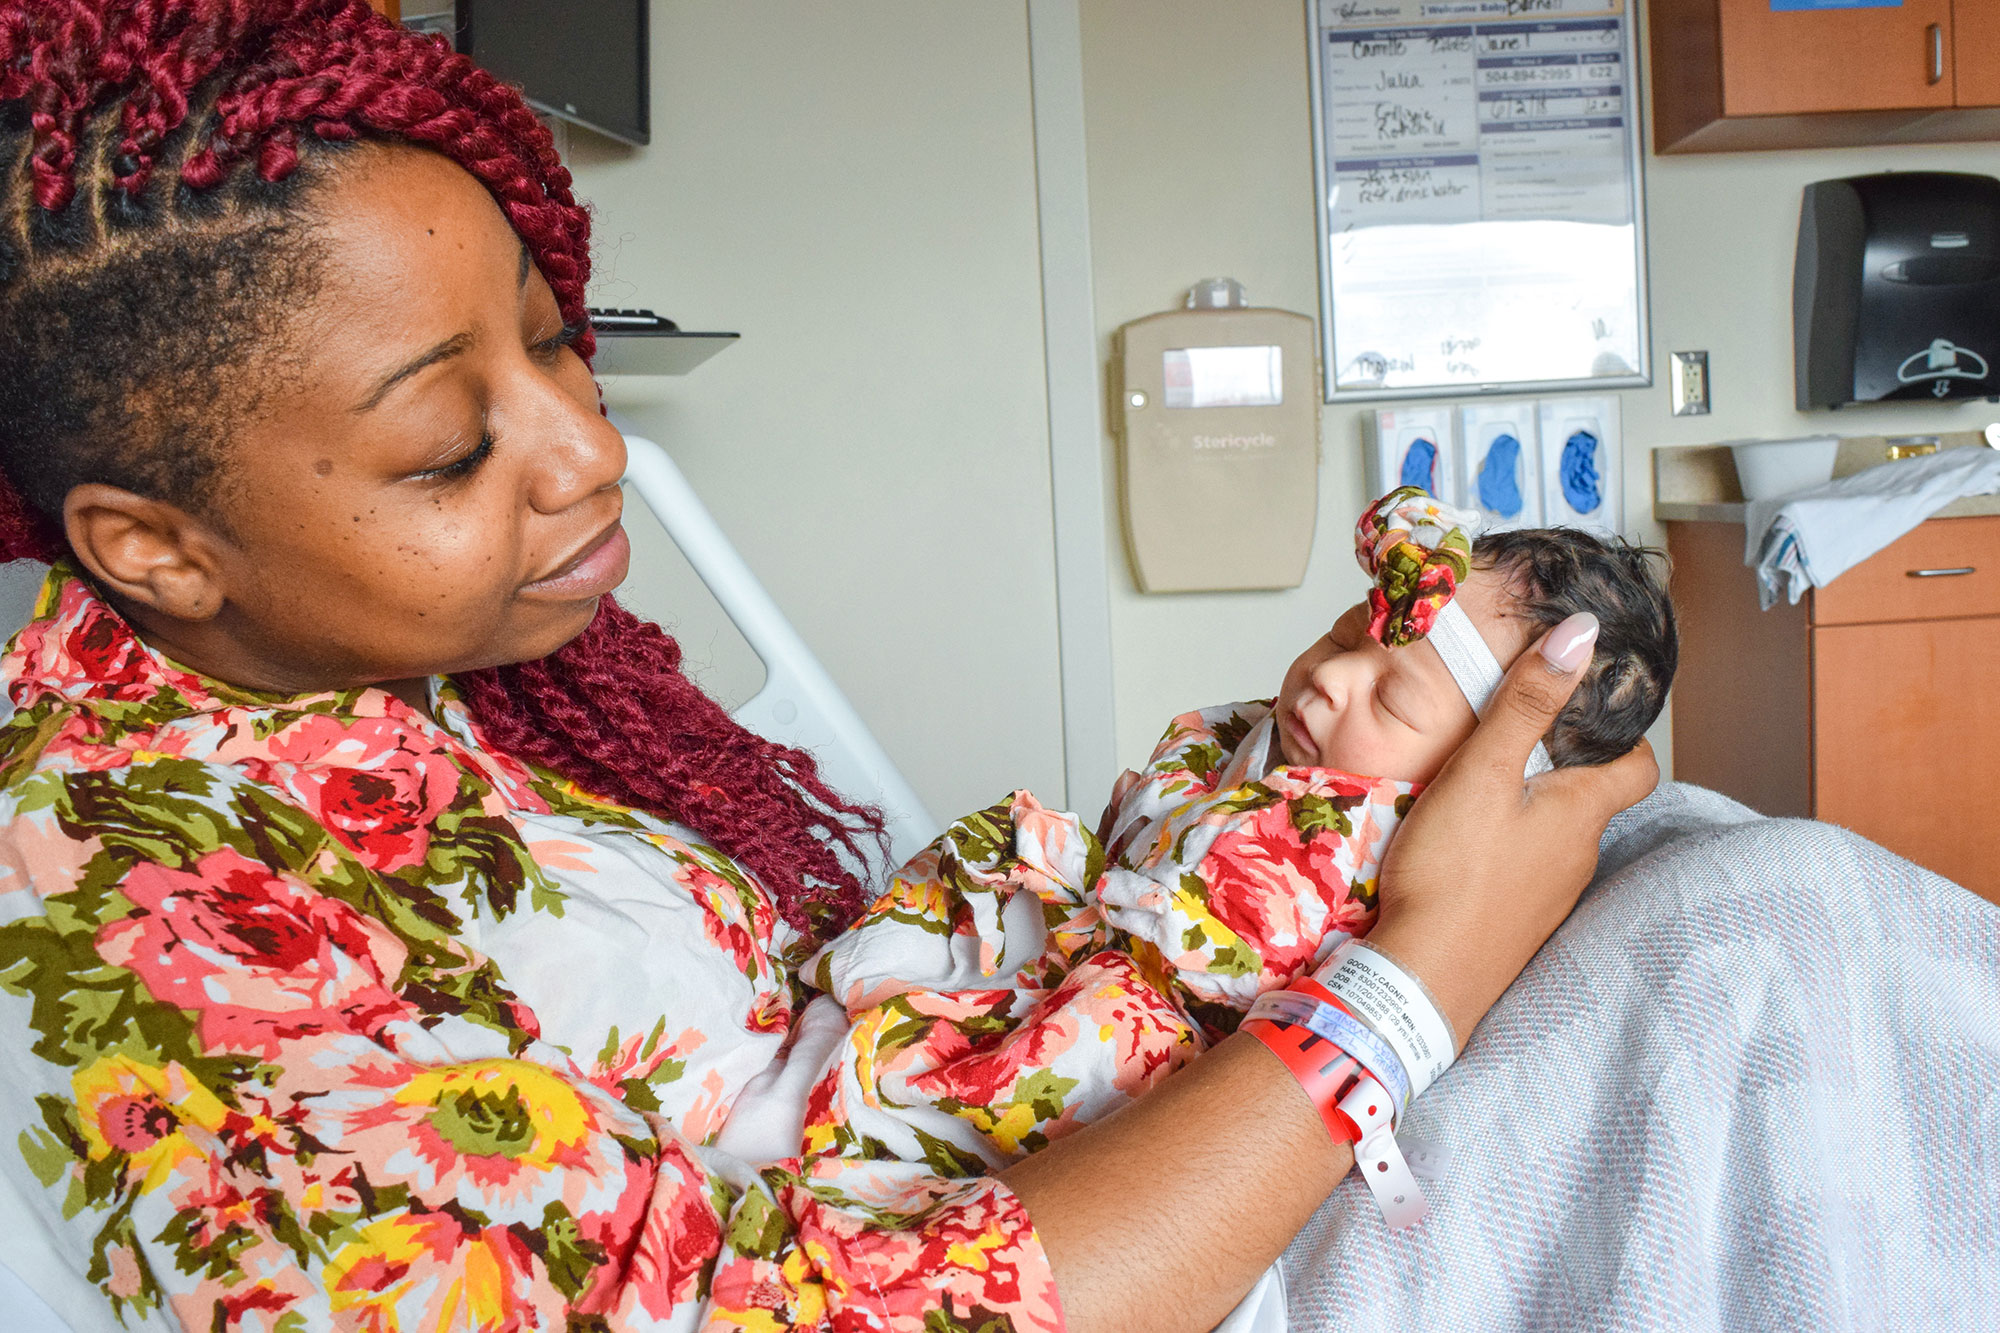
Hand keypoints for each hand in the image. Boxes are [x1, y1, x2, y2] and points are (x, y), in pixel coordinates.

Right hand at [1368, 612, 1659, 1045]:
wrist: (1419, 980)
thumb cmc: (1451, 875)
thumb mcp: (1484, 772)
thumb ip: (1526, 703)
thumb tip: (1580, 635)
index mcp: (1583, 814)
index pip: (1639, 764)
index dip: (1622, 732)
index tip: (1583, 706)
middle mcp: (1578, 857)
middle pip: (1592, 795)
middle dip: (1561, 760)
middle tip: (1515, 729)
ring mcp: (1548, 895)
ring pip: (1553, 832)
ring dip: (1527, 802)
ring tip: (1477, 776)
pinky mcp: (1513, 919)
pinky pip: (1522, 866)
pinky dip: (1502, 842)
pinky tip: (1460, 836)